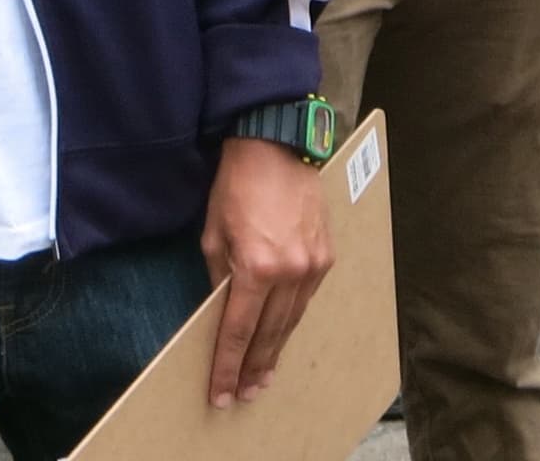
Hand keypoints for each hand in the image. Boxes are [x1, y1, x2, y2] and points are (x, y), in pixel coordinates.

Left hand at [199, 139, 331, 408]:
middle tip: (244, 394)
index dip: (227, 366)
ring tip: (262, 377)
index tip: (220, 392)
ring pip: (292, 321)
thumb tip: (222, 312)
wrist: (277, 146)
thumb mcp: (213, 233)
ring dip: (274, 351)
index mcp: (256, 267)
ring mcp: (313, 265)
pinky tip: (281, 337)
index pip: (237, 330)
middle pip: (268, 334)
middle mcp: (290, 272)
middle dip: (253, 368)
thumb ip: (219, 277)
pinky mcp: (326, 256)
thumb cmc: (237, 185)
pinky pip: (306, 299)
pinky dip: (291, 321)